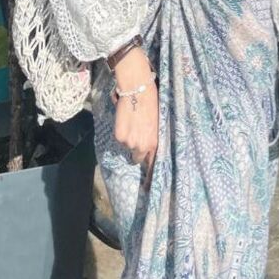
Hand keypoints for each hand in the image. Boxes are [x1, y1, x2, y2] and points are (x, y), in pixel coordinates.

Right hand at [112, 48, 157, 177]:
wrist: (137, 89)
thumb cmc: (152, 102)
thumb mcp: (158, 123)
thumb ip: (154, 138)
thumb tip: (150, 149)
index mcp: (155, 143)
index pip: (152, 166)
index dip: (150, 179)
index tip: (147, 189)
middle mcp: (142, 146)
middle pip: (137, 158)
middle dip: (137, 149)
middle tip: (138, 134)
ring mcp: (129, 142)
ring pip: (128, 146)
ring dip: (129, 138)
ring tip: (134, 121)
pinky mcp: (119, 135)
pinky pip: (120, 139)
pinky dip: (122, 132)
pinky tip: (126, 119)